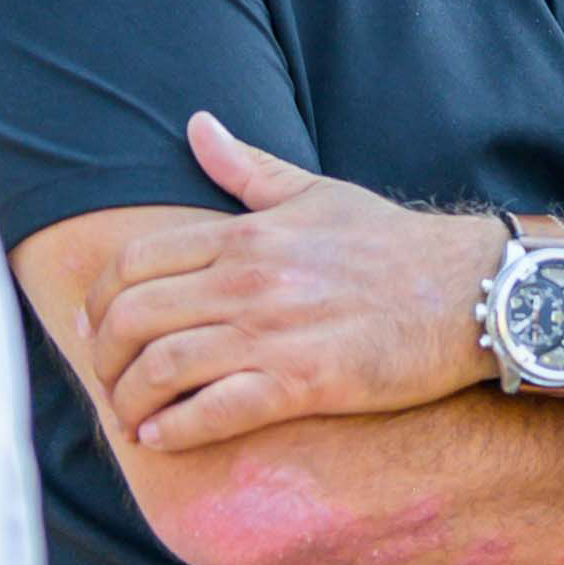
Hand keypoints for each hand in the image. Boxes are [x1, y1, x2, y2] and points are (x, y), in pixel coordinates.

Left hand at [85, 114, 502, 448]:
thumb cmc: (394, 244)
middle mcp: (250, 281)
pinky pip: (216, 411)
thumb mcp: (316, 192)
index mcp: (246, 234)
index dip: (97, 301)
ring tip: (130, 416)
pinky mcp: (305, 382)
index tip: (94, 327)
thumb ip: (248, 168)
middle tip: (106, 379)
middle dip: (103, 357)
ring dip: (130, 399)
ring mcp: (275, 332)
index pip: (135, 263)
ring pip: (163, 367)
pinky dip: (176, 429)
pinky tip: (161, 438)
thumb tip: (197, 126)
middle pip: (133, 318)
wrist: (470, 291)